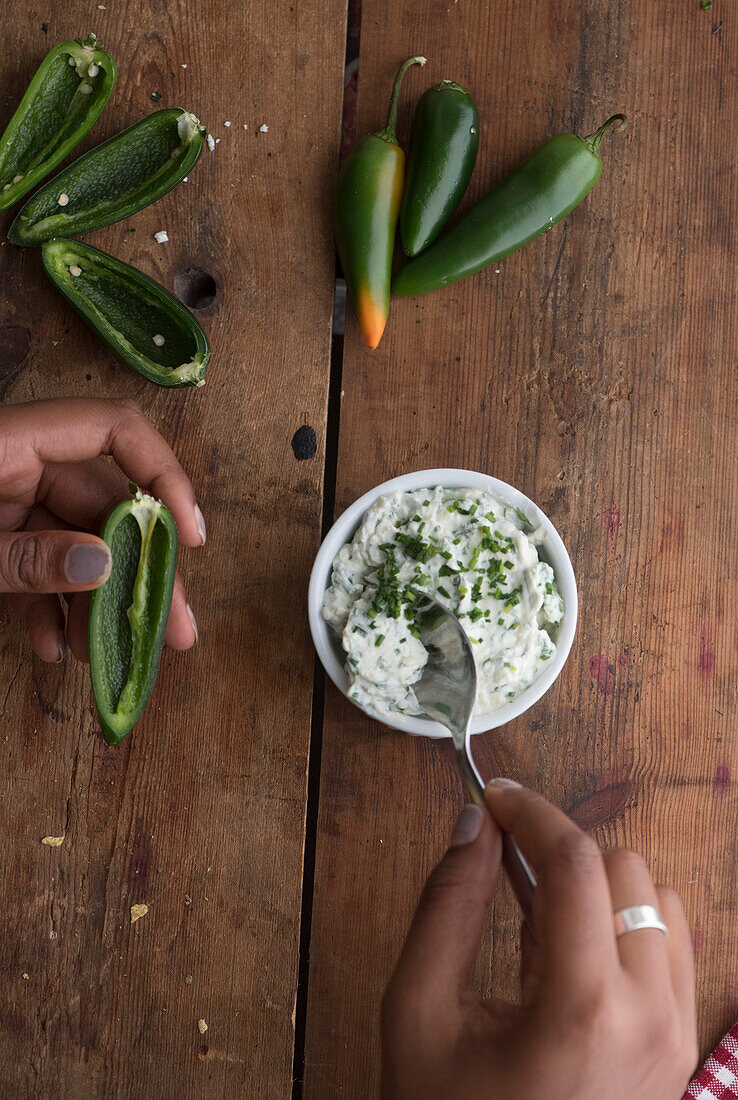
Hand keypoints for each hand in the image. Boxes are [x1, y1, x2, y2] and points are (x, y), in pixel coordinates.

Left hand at [0, 398, 205, 662]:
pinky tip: (53, 646)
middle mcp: (20, 461)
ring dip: (96, 601)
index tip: (189, 538)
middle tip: (176, 625)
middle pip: (105, 505)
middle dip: (139, 570)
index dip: (163, 476)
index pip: (114, 429)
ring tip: (108, 653)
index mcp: (12, 439)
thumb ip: (27, 558)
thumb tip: (104, 566)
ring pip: (77, 543)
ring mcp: (6, 497)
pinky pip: (38, 561)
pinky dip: (49, 605)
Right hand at [382, 781, 697, 1099]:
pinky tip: (570, 955)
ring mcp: (677, 1039)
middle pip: (625, 869)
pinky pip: (673, 946)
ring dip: (598, 889)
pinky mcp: (682, 1051)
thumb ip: (447, 904)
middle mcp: (651, 1019)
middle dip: (562, 853)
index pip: (577, 862)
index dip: (532, 811)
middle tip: (507, 870)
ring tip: (537, 923)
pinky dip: (625, 926)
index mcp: (583, 1009)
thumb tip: (475, 824)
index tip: (494, 798)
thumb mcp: (419, 1010)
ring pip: (659, 900)